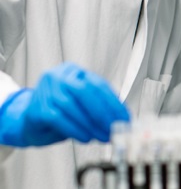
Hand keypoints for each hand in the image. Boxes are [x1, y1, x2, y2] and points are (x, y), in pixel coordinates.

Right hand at [0, 62, 129, 146]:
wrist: (28, 121)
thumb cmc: (59, 110)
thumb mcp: (80, 102)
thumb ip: (99, 104)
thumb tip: (121, 117)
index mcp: (73, 71)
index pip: (98, 84)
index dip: (113, 102)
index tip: (124, 117)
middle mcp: (59, 76)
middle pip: (85, 91)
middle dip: (103, 112)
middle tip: (114, 127)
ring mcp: (46, 90)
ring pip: (72, 106)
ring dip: (91, 124)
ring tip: (102, 136)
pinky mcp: (38, 108)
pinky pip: (59, 119)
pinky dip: (75, 129)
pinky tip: (86, 137)